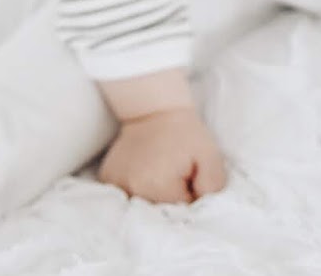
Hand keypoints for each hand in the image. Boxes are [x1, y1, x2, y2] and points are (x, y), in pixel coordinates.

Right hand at [97, 106, 227, 203]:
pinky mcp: (108, 179)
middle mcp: (133, 190)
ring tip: (158, 170)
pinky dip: (135, 189)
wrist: (154, 110)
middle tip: (176, 171)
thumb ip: (212, 186)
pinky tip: (143, 171)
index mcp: (159, 187)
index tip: (189, 175)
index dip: (190, 195)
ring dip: (152, 195)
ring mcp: (117, 184)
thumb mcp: (211, 156)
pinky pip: (125, 196)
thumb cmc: (186, 134)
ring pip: (142, 205)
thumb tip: (201, 207)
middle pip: (160, 210)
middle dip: (172, 197)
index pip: (181, 211)